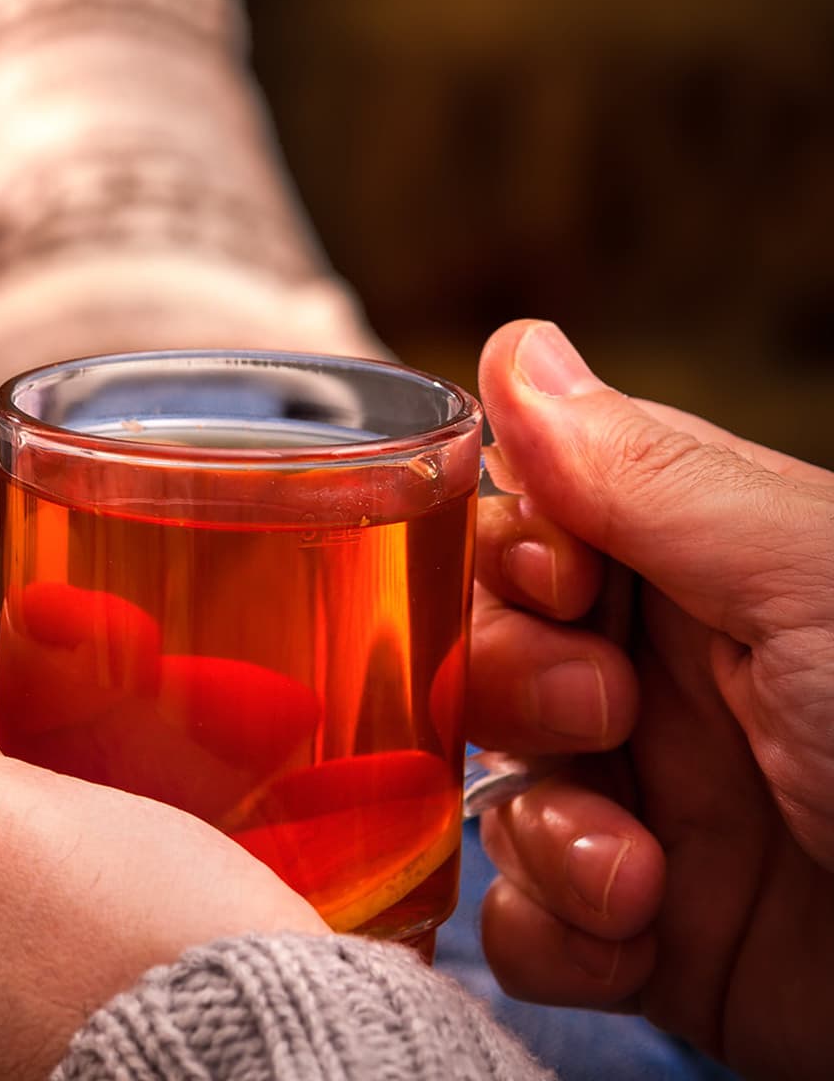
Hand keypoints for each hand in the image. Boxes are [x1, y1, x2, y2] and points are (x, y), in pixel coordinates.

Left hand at [0, 578, 322, 1080]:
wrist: (285, 1066)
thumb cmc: (104, 957)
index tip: (12, 615)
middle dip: (22, 707)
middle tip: (97, 633)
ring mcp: (26, 1010)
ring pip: (49, 833)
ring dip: (98, 746)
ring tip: (166, 678)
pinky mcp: (130, 1006)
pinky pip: (126, 881)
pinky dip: (158, 808)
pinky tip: (206, 756)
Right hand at [471, 319, 833, 1077]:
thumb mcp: (814, 583)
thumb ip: (647, 476)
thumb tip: (517, 348)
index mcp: (725, 577)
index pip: (540, 520)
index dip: (510, 545)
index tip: (556, 578)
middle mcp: (684, 688)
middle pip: (489, 651)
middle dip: (511, 686)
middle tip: (600, 716)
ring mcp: (666, 816)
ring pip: (493, 789)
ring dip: (541, 832)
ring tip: (632, 873)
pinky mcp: (655, 941)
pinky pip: (526, 922)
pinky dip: (550, 933)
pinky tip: (625, 937)